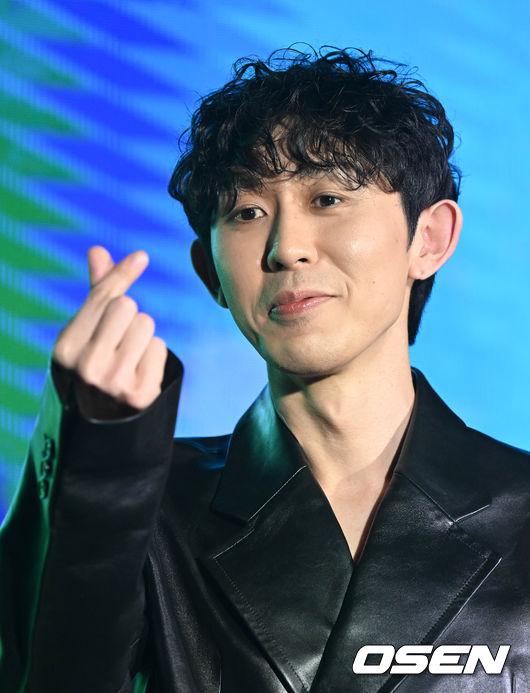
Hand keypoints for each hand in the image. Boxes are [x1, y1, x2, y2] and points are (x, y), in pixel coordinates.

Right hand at [52, 246, 166, 418]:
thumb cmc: (94, 371)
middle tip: (119, 344)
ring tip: (129, 360)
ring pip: (146, 325)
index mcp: (66, 348)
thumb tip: (98, 249)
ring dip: (143, 338)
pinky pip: (159, 347)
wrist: (102, 429)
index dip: (123, 274)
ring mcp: (113, 381)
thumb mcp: (85, 335)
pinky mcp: (140, 393)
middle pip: (128, 307)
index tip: (142, 257)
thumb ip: (96, 293)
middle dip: (129, 319)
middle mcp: (86, 365)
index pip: (102, 298)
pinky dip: (154, 357)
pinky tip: (140, 374)